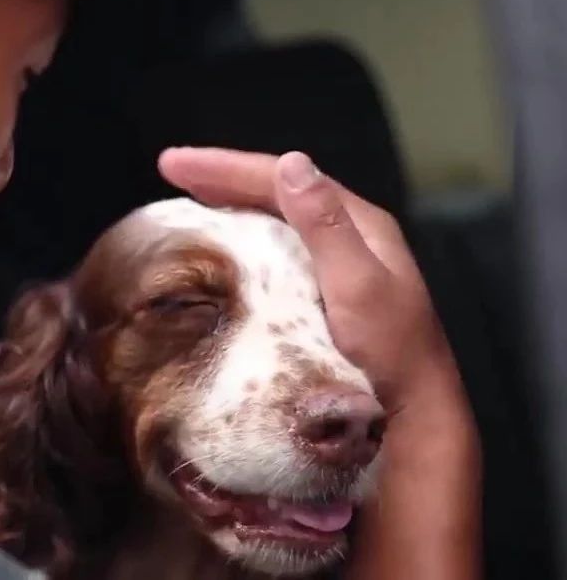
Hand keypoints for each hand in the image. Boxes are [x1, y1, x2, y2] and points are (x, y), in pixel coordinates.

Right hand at [157, 148, 460, 412]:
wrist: (413, 418)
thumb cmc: (390, 355)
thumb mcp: (359, 286)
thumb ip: (326, 227)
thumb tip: (291, 165)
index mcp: (359, 224)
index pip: (282, 178)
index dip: (225, 166)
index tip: (172, 164)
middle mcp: (348, 236)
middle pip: (276, 190)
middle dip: (222, 178)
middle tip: (171, 169)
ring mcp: (336, 265)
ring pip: (274, 217)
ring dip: (230, 203)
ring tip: (189, 198)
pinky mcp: (322, 294)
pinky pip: (274, 248)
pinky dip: (241, 238)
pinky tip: (219, 246)